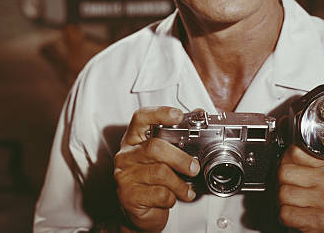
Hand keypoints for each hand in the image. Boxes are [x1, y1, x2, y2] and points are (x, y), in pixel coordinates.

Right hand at [114, 107, 199, 231]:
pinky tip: (171, 198)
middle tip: (194, 167)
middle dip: (180, 158)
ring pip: (160, 173)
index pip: (141, 118)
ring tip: (186, 189)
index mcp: (134, 139)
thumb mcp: (162, 155)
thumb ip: (177, 135)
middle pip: (155, 147)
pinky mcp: (128, 196)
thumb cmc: (151, 180)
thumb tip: (199, 114)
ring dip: (180, 184)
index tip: (178, 115)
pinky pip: (159, 193)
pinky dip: (172, 197)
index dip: (159, 113)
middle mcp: (126, 155)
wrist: (138, 210)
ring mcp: (124, 175)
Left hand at [277, 145, 323, 232]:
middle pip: (284, 172)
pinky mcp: (319, 220)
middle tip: (292, 189)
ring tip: (294, 202)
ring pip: (283, 193)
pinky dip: (285, 216)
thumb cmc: (315, 196)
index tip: (293, 171)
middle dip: (281, 182)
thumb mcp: (312, 172)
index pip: (294, 151)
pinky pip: (285, 213)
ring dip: (282, 201)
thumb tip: (280, 148)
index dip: (286, 162)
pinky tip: (296, 214)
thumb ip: (297, 158)